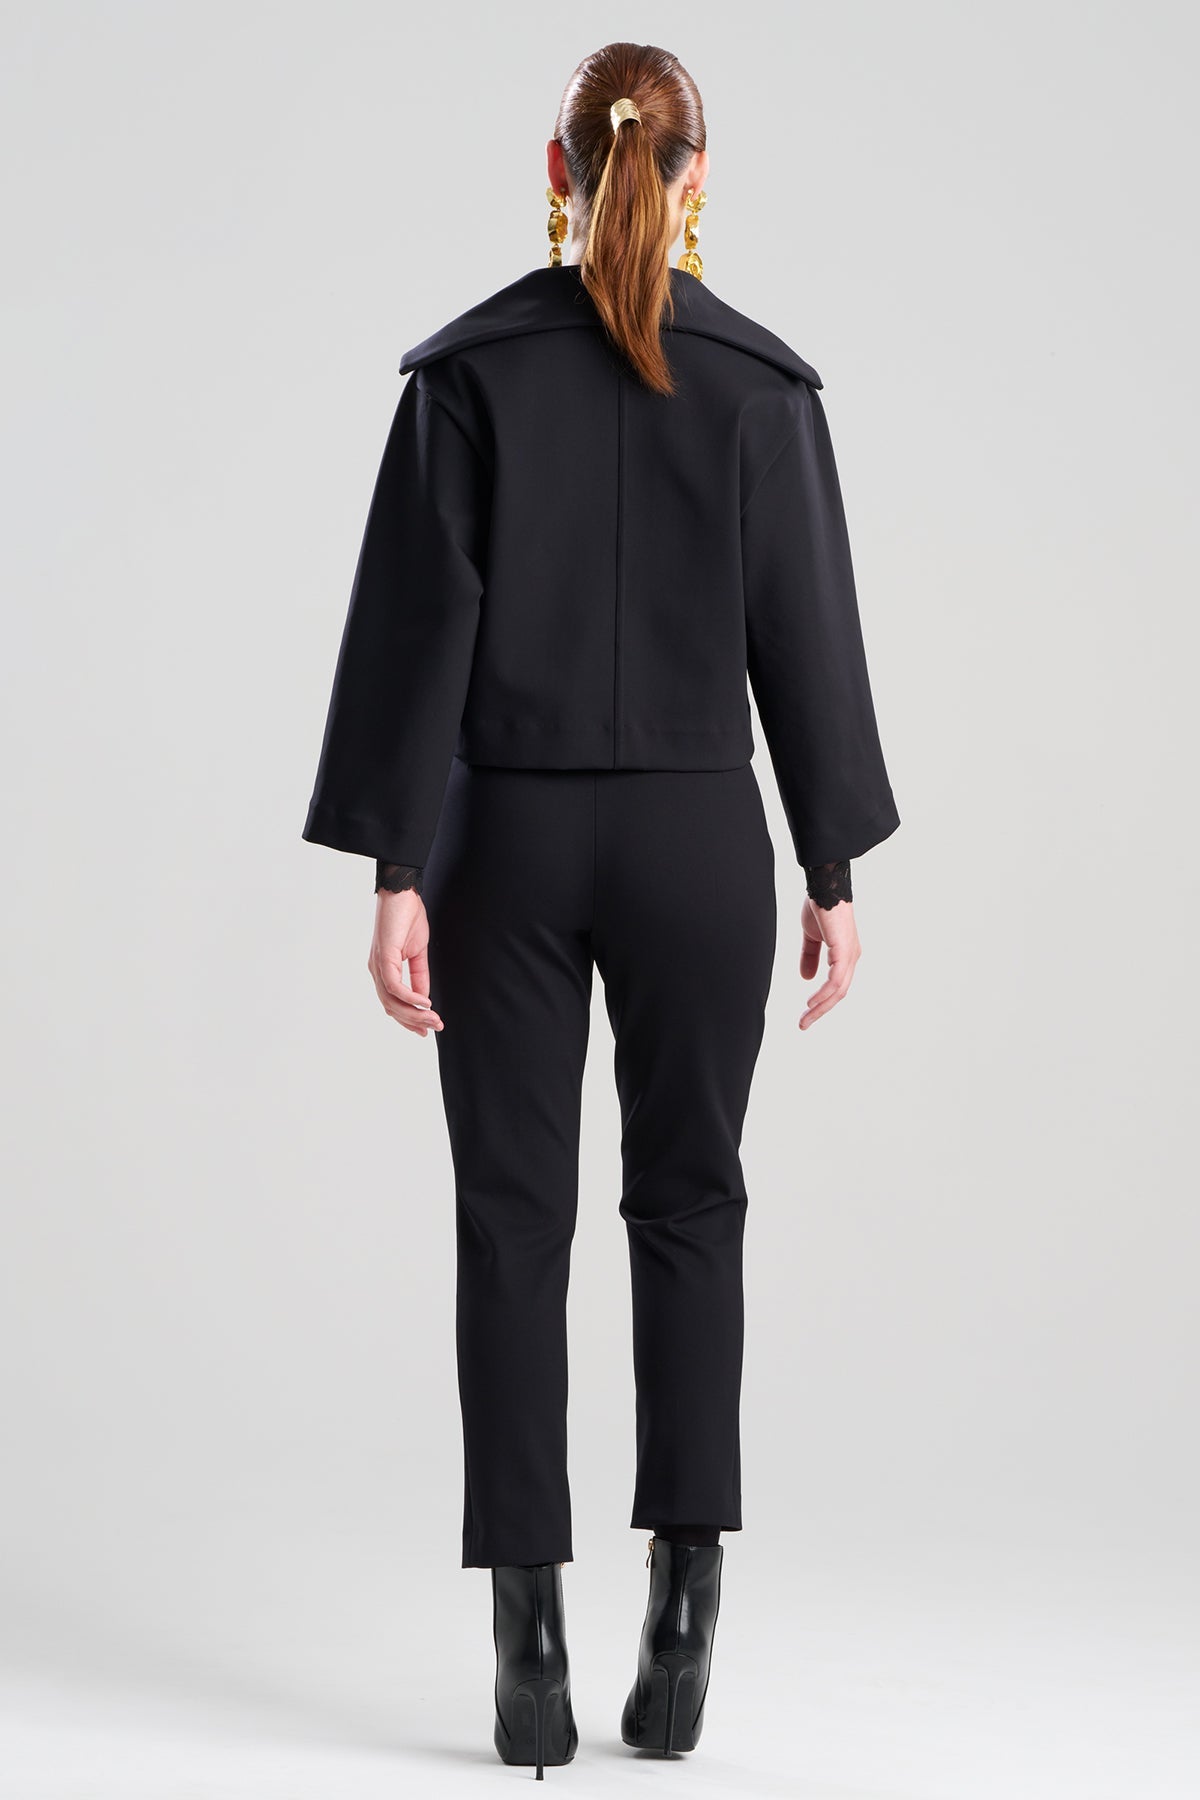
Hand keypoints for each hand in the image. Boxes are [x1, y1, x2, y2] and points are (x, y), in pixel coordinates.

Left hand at [367, 890, 443, 1035]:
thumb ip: (419, 975)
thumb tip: (424, 997)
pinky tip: (424, 1002)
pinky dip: (410, 997)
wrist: (401, 893)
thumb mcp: (417, 952)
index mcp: (383, 970)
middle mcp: (376, 971)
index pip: (393, 1004)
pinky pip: (394, 986)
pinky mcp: (384, 957)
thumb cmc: (407, 917)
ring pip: (392, 1002)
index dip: (409, 1019)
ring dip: (414, 1013)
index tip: (426, 1029)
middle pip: (391, 1008)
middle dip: (414, 1021)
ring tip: (433, 1019)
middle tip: (434, 1028)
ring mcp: (378, 965)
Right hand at [798, 896, 860, 1029]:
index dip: (822, 1002)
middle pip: (839, 993)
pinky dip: (824, 994)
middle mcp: (851, 957)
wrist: (824, 886)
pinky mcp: (844, 951)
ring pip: (838, 991)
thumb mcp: (811, 936)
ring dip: (820, 1007)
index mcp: (845, 954)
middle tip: (803, 1024)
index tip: (805, 1013)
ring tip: (805, 1019)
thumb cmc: (820, 907)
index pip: (836, 986)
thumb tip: (806, 978)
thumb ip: (809, 956)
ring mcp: (850, 955)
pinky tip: (811, 1002)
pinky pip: (836, 980)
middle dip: (820, 1011)